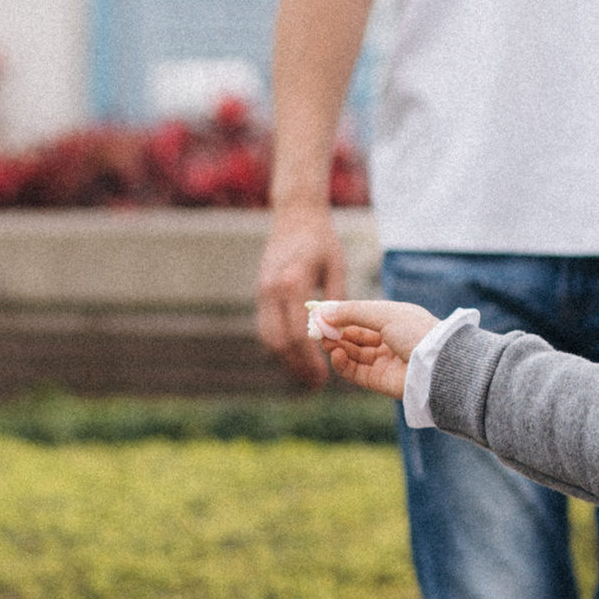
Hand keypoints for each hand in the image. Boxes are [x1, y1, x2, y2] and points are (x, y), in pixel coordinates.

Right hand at [256, 205, 350, 385]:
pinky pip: (266, 326)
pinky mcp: (261, 292)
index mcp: (292, 283)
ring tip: (306, 375)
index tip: (324, 377)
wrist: (295, 214)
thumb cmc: (322, 239)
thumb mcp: (337, 266)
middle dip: (295, 367)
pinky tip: (297, 355)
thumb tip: (338, 334)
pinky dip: (279, 344)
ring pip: (267, 337)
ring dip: (285, 360)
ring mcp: (262, 291)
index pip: (297, 334)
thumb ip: (337, 300)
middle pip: (278, 341)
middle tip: (315, 384)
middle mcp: (272, 290)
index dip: (310, 360)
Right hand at [309, 298, 437, 401]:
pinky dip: (341, 363)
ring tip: (325, 341)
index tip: (319, 313)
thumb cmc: (416, 331)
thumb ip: (352, 312)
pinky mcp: (378, 380)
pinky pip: (354, 371)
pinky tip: (335, 353)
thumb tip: (323, 311)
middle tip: (316, 329)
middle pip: (354, 336)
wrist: (437, 364)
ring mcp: (384, 361)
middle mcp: (389, 340)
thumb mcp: (383, 313)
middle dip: (335, 331)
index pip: (361, 316)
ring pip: (352, 353)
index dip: (341, 315)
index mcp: (395, 320)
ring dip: (336, 346)